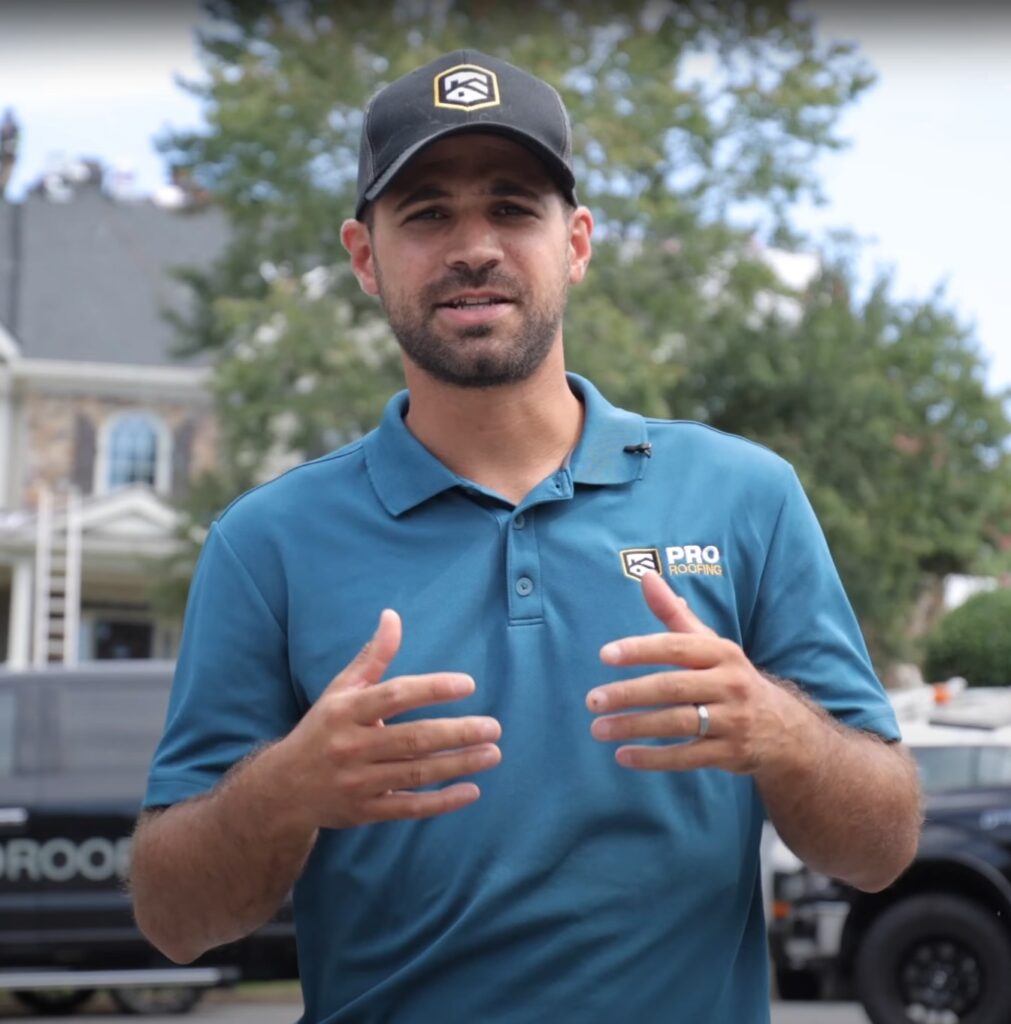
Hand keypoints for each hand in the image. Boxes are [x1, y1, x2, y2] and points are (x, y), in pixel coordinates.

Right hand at [276, 609, 500, 827]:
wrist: (282, 789)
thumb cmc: (322, 728)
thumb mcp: (341, 689)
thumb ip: (373, 657)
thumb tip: (393, 616)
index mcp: (346, 711)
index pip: (394, 696)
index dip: (432, 689)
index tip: (468, 684)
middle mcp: (351, 747)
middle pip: (412, 739)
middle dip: (456, 733)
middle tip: (493, 727)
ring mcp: (358, 782)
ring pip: (416, 774)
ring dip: (458, 765)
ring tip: (492, 753)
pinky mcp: (365, 811)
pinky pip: (409, 808)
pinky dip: (442, 803)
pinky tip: (472, 791)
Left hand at [586, 572, 806, 773]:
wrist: (785, 730)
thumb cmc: (731, 678)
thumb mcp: (710, 645)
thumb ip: (674, 614)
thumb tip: (645, 575)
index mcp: (723, 653)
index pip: (676, 648)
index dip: (641, 650)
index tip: (605, 655)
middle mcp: (730, 685)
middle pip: (673, 688)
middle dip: (629, 694)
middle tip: (592, 700)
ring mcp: (733, 721)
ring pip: (677, 724)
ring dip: (634, 726)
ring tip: (598, 728)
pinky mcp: (730, 754)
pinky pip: (687, 757)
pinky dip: (653, 758)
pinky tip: (622, 756)